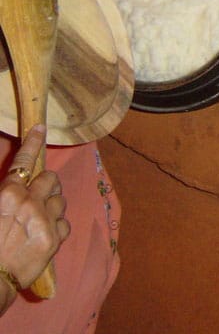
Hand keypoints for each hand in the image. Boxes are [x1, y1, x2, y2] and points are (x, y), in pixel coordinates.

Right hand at [0, 126, 69, 296]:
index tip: (41, 128)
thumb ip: (3, 193)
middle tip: (36, 193)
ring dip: (52, 203)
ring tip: (40, 215)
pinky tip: (47, 231)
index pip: (24, 160)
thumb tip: (13, 186)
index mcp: (8, 194)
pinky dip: (58, 224)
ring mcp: (46, 220)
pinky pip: (65, 222)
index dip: (33, 142)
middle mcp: (30, 203)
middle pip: (50, 178)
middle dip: (44, 183)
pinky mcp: (56, 238)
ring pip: (60, 199)